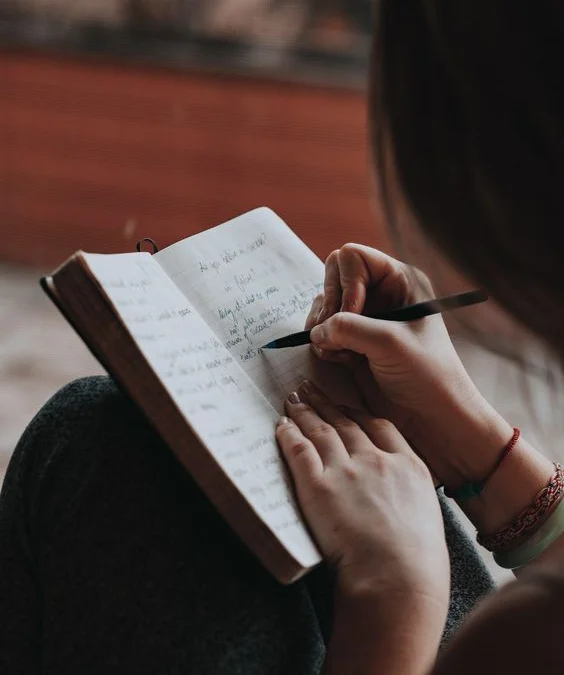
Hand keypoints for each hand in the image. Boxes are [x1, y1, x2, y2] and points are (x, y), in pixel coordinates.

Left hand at [276, 380, 449, 607]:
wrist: (397, 579)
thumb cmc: (418, 562)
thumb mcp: (427, 515)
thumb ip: (408, 495)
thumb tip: (396, 497)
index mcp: (408, 464)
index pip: (378, 425)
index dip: (357, 412)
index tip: (345, 406)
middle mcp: (376, 460)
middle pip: (345, 422)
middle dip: (326, 403)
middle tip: (311, 390)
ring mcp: (346, 471)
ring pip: (321, 430)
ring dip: (305, 411)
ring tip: (294, 399)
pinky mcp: (318, 487)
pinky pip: (299, 450)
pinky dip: (288, 435)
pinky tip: (282, 426)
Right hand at [306, 244, 512, 488]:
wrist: (434, 419)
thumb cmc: (428, 376)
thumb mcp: (389, 342)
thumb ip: (347, 326)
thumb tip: (316, 330)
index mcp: (400, 281)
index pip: (353, 257)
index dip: (346, 284)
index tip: (353, 314)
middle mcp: (381, 295)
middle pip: (332, 278)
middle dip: (329, 306)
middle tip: (338, 335)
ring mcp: (365, 320)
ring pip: (323, 306)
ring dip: (324, 329)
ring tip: (343, 353)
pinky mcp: (352, 344)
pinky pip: (322, 332)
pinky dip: (324, 345)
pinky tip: (343, 362)